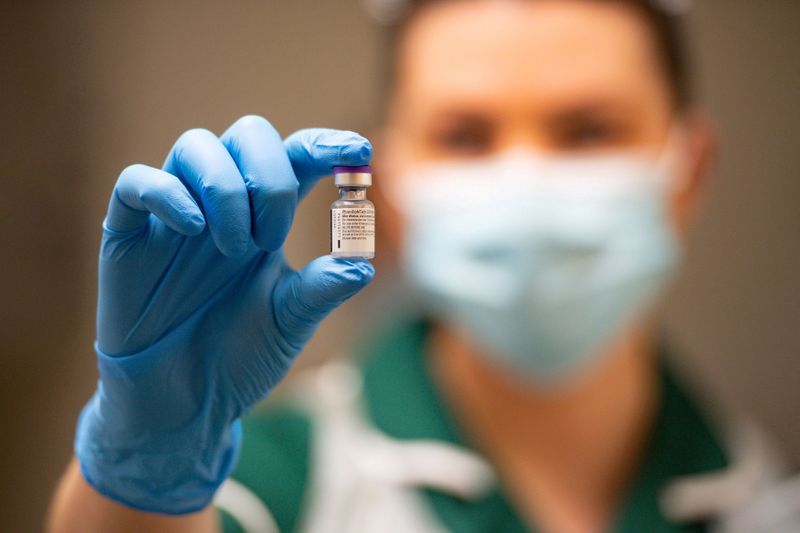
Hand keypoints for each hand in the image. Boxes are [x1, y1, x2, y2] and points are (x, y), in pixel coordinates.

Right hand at [75, 116, 374, 513]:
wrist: (183, 405)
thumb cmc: (238, 357)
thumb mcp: (289, 322)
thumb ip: (321, 289)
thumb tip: (363, 264)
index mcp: (266, 219)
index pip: (296, 158)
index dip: (326, 145)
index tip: (358, 151)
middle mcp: (223, 206)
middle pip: (247, 135)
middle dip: (271, 174)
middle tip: (273, 236)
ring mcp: (175, 216)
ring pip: (194, 147)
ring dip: (226, 187)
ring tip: (237, 248)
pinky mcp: (128, 236)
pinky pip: (136, 183)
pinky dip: (167, 192)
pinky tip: (194, 228)